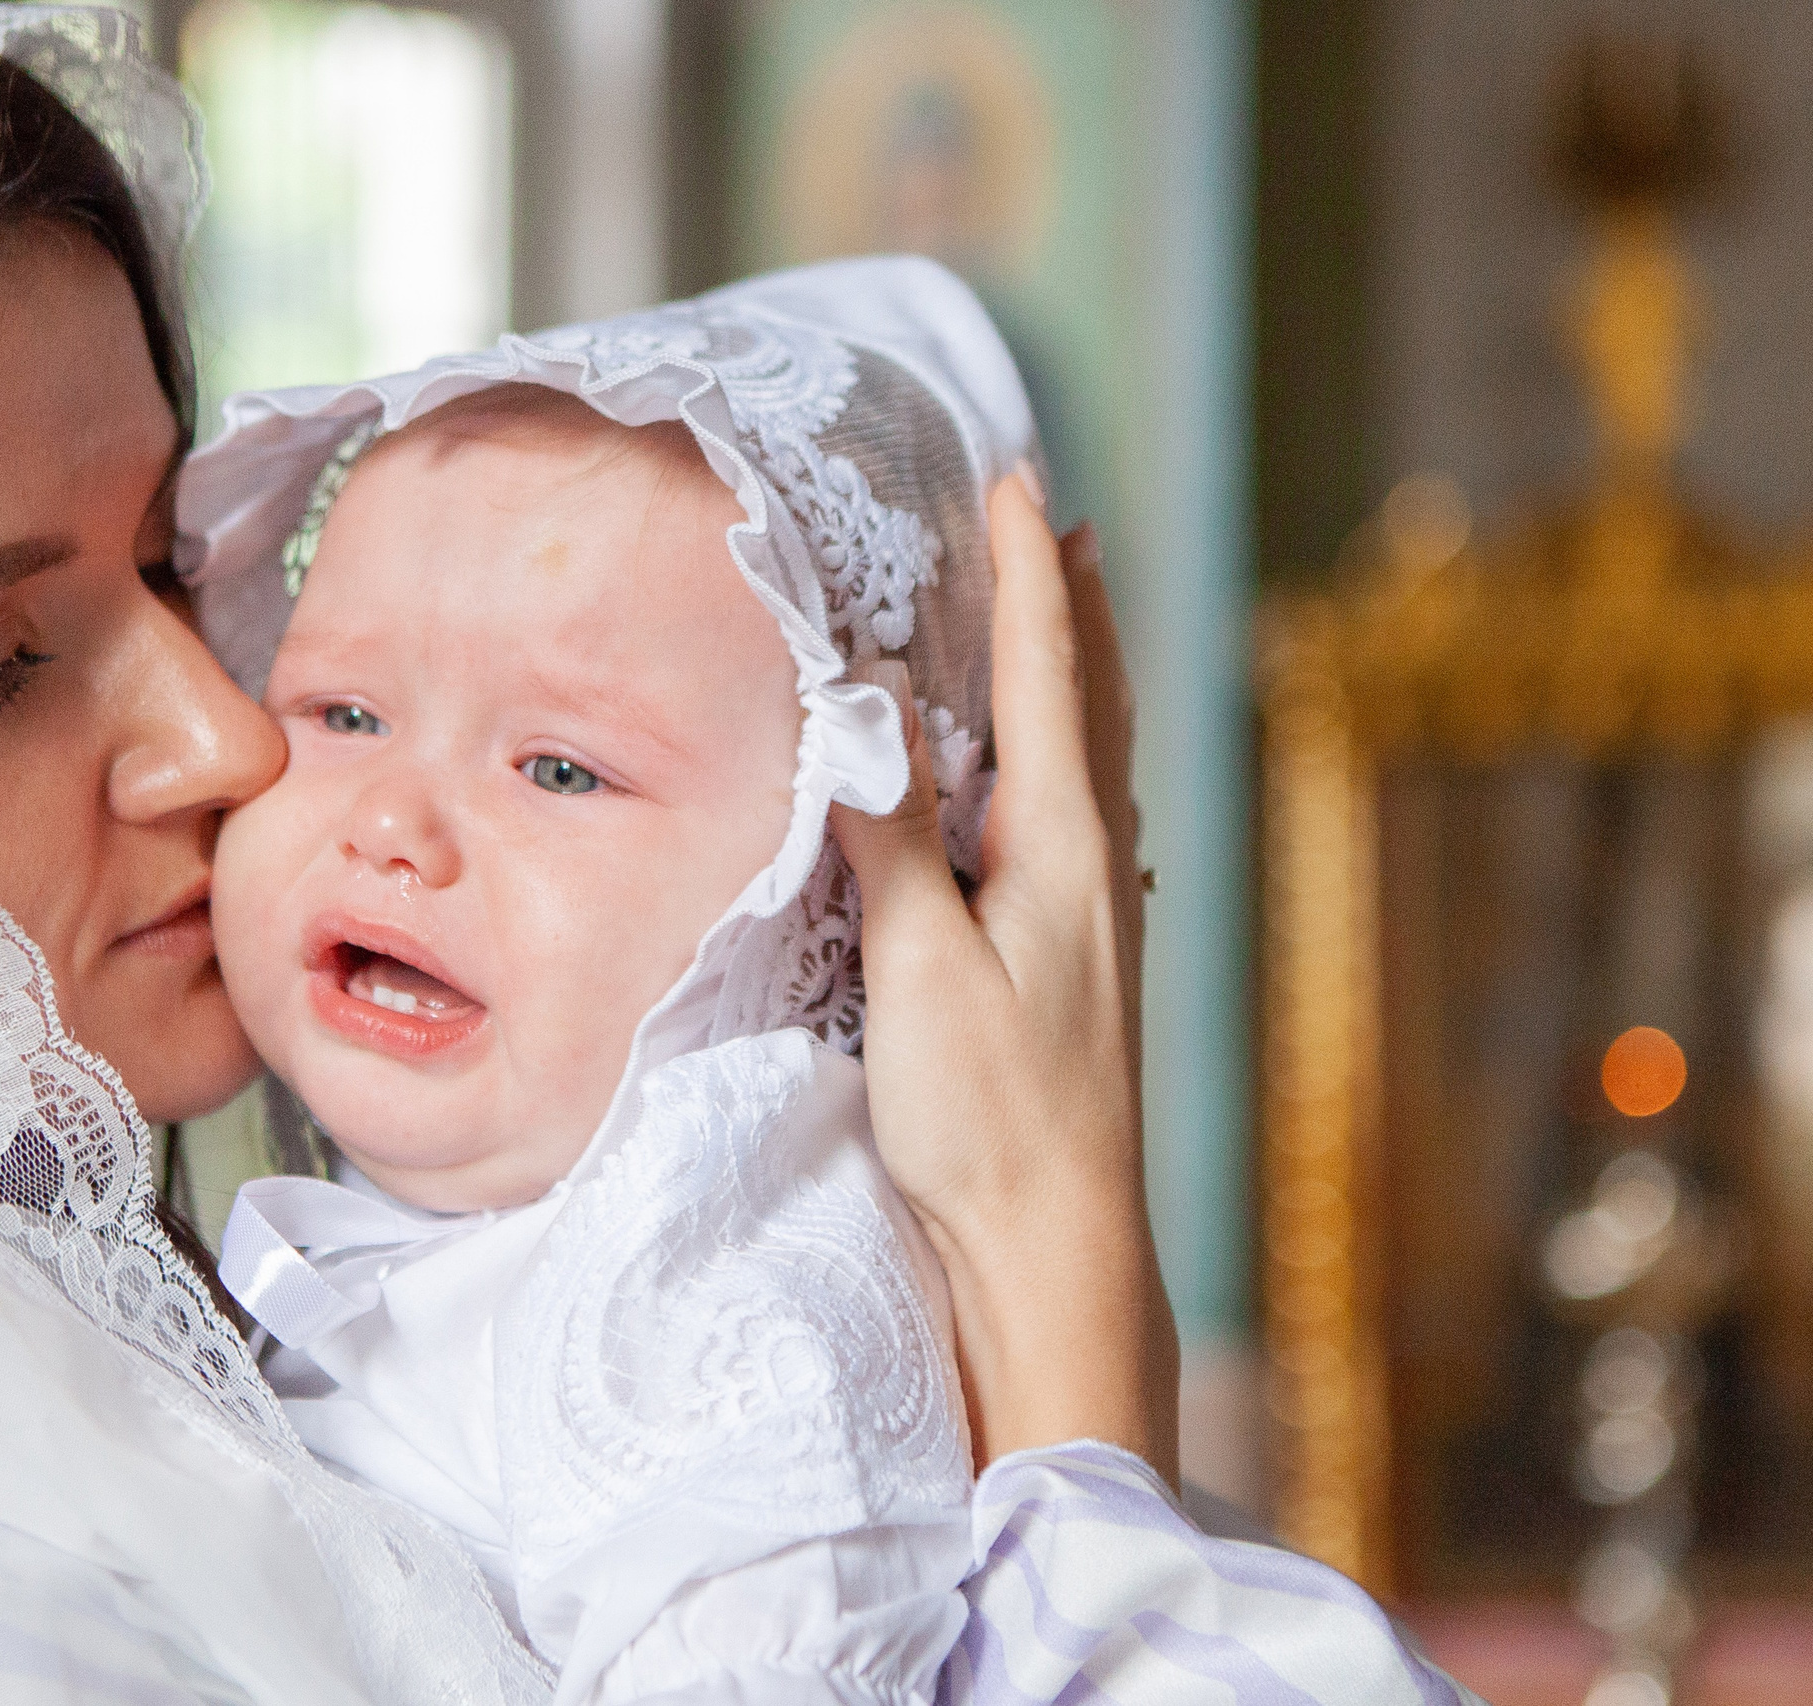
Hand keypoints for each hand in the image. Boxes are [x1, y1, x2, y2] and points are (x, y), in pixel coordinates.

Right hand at [831, 472, 1178, 1482]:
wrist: (1057, 1251)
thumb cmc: (990, 1118)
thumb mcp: (922, 967)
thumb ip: (896, 835)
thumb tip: (864, 708)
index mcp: (1065, 850)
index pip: (1045, 679)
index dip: (1029, 576)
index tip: (1020, 484)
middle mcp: (1098, 867)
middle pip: (1093, 703)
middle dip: (1073, 604)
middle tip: (1060, 521)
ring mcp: (1098, 917)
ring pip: (1093, 759)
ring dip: (1076, 673)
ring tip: (1068, 615)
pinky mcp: (1076, 962)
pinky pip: (1080, 818)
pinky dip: (1065, 757)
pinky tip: (1058, 787)